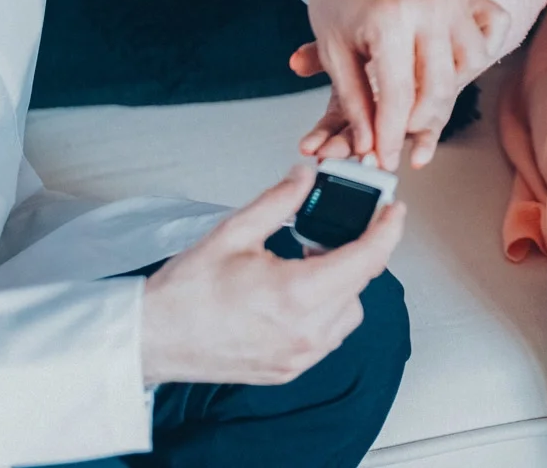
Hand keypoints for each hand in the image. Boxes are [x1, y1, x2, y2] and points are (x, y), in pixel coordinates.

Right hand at [139, 164, 404, 386]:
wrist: (152, 340)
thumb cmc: (185, 293)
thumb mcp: (233, 232)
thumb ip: (279, 201)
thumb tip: (305, 177)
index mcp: (297, 294)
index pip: (367, 258)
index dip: (387, 230)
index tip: (394, 211)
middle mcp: (306, 332)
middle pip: (361, 284)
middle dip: (357, 254)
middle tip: (333, 233)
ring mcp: (300, 356)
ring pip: (348, 313)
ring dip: (341, 285)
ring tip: (308, 265)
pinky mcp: (289, 370)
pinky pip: (327, 336)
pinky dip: (324, 312)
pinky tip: (296, 295)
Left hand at [290, 0, 502, 169]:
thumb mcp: (333, 51)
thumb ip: (353, 102)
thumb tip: (369, 145)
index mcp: (388, 18)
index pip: (397, 96)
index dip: (389, 136)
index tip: (384, 159)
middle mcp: (428, 5)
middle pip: (439, 88)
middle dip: (419, 123)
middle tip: (400, 133)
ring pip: (473, 63)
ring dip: (450, 87)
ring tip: (422, 92)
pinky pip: (494, 29)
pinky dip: (481, 49)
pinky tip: (454, 60)